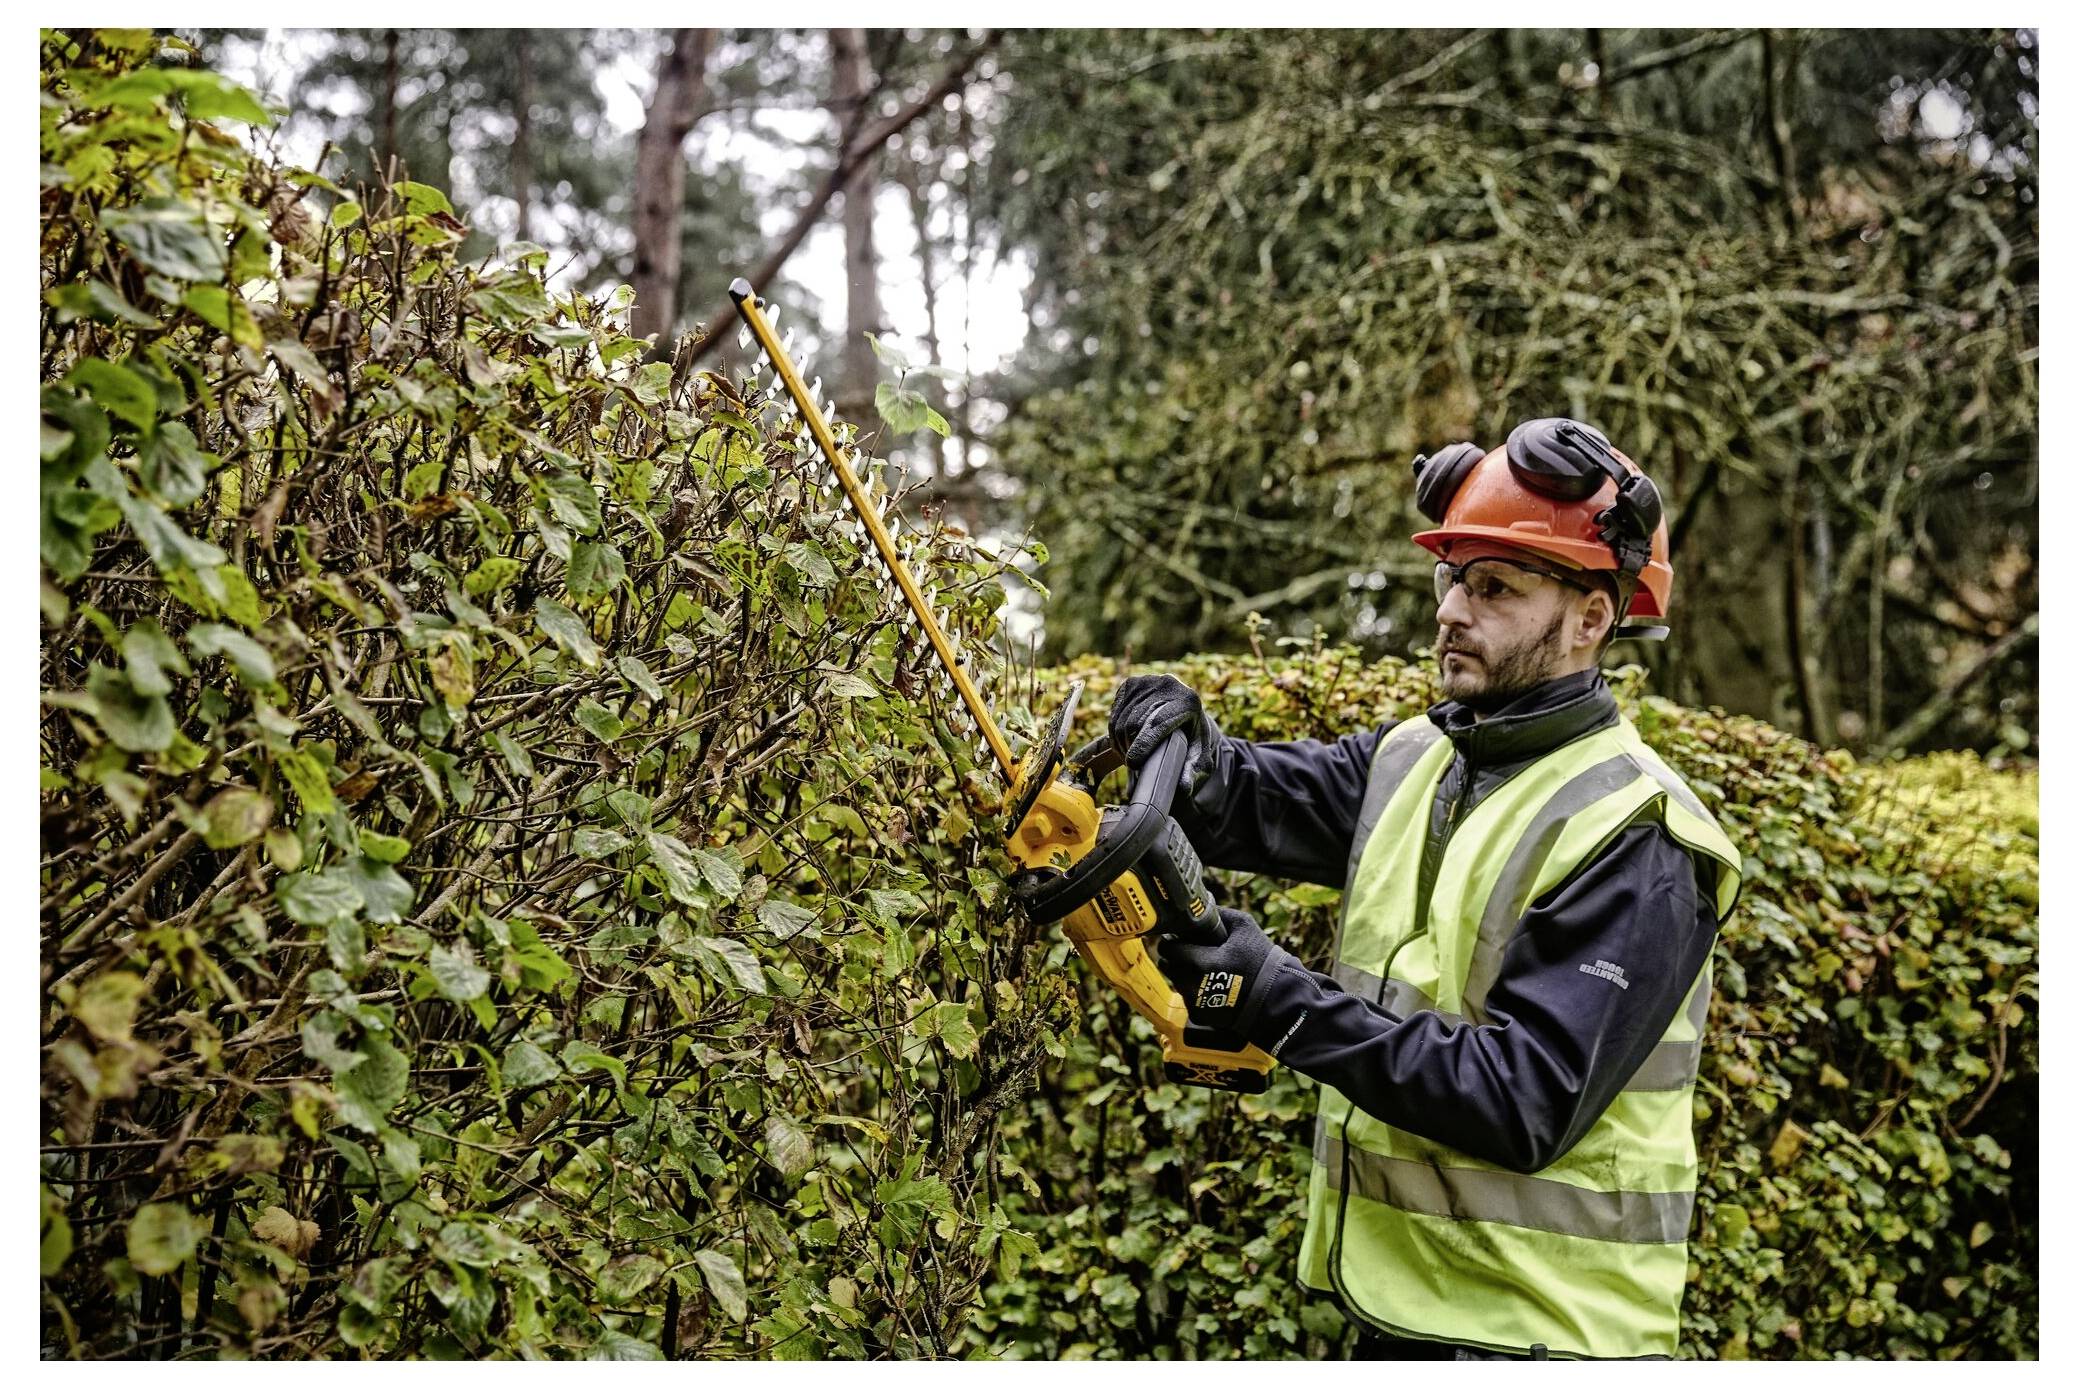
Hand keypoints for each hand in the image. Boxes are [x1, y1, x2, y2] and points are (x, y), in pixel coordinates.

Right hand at [1107, 674, 1217, 794]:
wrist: (1188, 716)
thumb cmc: (1193, 741)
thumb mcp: (1199, 760)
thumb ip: (1192, 774)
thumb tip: (1182, 789)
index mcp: (1188, 701)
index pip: (1159, 723)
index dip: (1143, 745)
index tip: (1133, 764)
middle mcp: (1168, 684)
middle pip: (1136, 721)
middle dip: (1130, 747)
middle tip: (1132, 766)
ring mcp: (1147, 681)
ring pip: (1122, 718)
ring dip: (1121, 742)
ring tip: (1129, 756)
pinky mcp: (1131, 684)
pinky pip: (1115, 713)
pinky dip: (1115, 731)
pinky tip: (1126, 741)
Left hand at [1157, 907, 1287, 1034]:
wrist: (1274, 998)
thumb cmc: (1261, 960)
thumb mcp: (1244, 927)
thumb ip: (1219, 913)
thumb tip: (1199, 906)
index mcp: (1203, 962)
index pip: (1169, 949)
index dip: (1172, 940)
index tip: (1178, 937)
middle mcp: (1194, 985)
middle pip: (1168, 965)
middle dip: (1176, 956)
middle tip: (1190, 951)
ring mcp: (1195, 1003)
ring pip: (1176, 981)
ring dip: (1184, 973)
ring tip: (1204, 968)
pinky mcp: (1199, 1015)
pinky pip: (1186, 997)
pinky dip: (1193, 990)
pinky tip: (1211, 984)